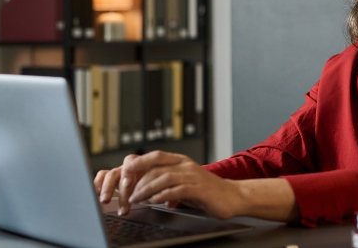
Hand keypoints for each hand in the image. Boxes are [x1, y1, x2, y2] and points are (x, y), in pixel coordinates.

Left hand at [94, 151, 241, 218]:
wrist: (233, 196)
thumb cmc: (207, 191)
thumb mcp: (184, 182)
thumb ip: (166, 182)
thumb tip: (143, 187)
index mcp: (181, 161)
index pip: (155, 156)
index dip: (138, 163)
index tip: (125, 172)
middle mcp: (186, 166)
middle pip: (156, 168)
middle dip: (138, 181)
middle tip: (127, 193)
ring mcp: (193, 176)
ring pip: (164, 178)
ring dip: (146, 189)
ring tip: (136, 199)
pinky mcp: (199, 189)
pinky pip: (177, 190)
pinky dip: (163, 195)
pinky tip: (154, 201)